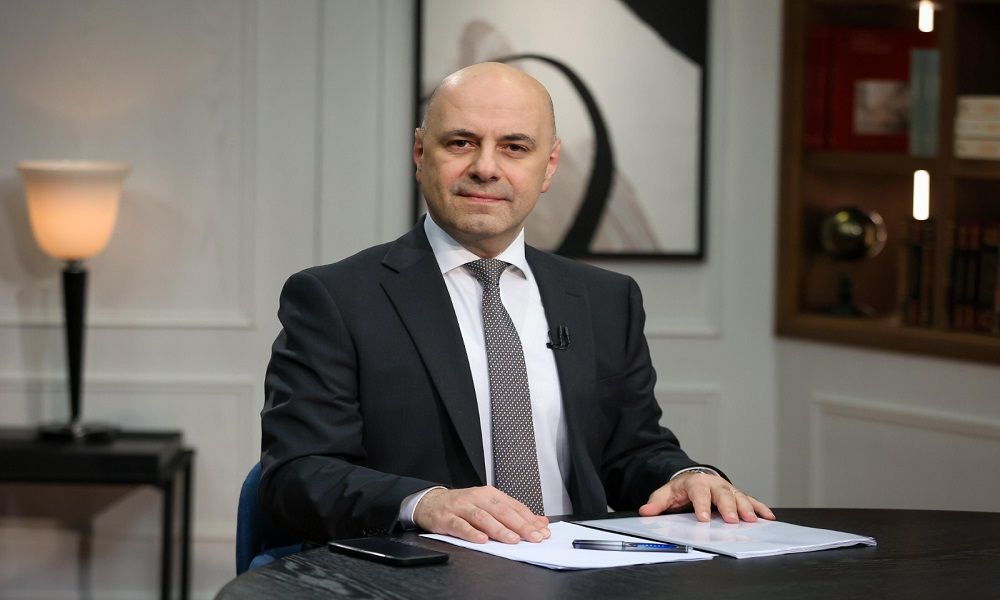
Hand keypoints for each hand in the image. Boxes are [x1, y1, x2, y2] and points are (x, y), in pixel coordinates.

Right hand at [413, 486, 550, 543]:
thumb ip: (513, 514)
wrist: (431, 502)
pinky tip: (482, 540)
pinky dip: (471, 533)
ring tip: (512, 539)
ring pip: (482, 517)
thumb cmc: (463, 506)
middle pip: (501, 511)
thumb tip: (540, 522)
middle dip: (519, 525)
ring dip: (499, 529)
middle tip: (533, 537)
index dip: (529, 519)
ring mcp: (461, 507)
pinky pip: (460, 526)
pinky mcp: (447, 518)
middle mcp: (477, 498)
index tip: (542, 531)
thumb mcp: (489, 505)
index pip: (513, 506)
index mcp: (490, 494)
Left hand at [638, 471, 774, 523]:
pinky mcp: (737, 495)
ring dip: (747, 508)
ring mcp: (727, 489)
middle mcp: (714, 483)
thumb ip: (657, 503)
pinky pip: (751, 500)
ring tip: (753, 520)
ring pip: (738, 496)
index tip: (703, 519)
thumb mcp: (666, 494)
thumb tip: (645, 511)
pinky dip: (760, 508)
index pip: (698, 492)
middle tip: (733, 520)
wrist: (693, 479)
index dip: (701, 505)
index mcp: (695, 482)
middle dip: (729, 507)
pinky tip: (767, 517)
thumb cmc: (680, 490)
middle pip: (722, 494)